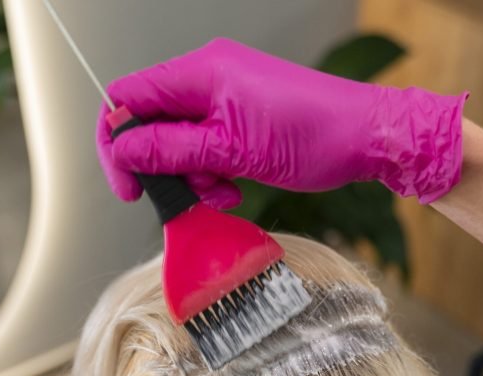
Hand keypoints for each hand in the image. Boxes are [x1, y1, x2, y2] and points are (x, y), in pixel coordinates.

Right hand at [96, 38, 468, 207]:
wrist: (364, 136)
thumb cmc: (312, 135)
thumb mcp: (232, 151)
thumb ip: (172, 150)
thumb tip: (124, 150)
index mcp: (201, 73)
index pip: (128, 97)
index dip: (118, 143)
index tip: (129, 187)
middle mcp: (208, 76)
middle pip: (153, 122)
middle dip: (164, 167)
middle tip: (187, 195)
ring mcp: (226, 95)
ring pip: (180, 141)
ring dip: (192, 175)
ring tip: (224, 191)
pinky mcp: (242, 115)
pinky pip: (208, 145)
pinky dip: (213, 171)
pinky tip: (235, 186)